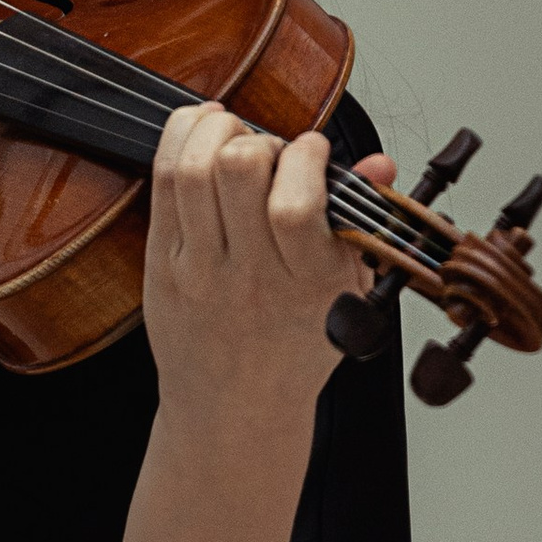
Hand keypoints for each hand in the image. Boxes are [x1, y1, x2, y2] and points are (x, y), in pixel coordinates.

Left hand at [140, 107, 397, 433]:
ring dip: (215, 132)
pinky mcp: (162, 264)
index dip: (305, 155)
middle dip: (259, 140)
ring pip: (191, 169)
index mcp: (308, 282)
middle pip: (238, 171)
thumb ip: (363, 222)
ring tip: (233, 136)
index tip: (312, 150)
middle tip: (269, 154)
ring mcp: (199, 270)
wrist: (235, 409)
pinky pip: (162, 184)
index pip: (296, 203)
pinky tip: (200, 134)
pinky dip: (180, 141)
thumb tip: (379, 165)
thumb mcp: (347, 292)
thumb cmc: (294, 349)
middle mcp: (249, 276)